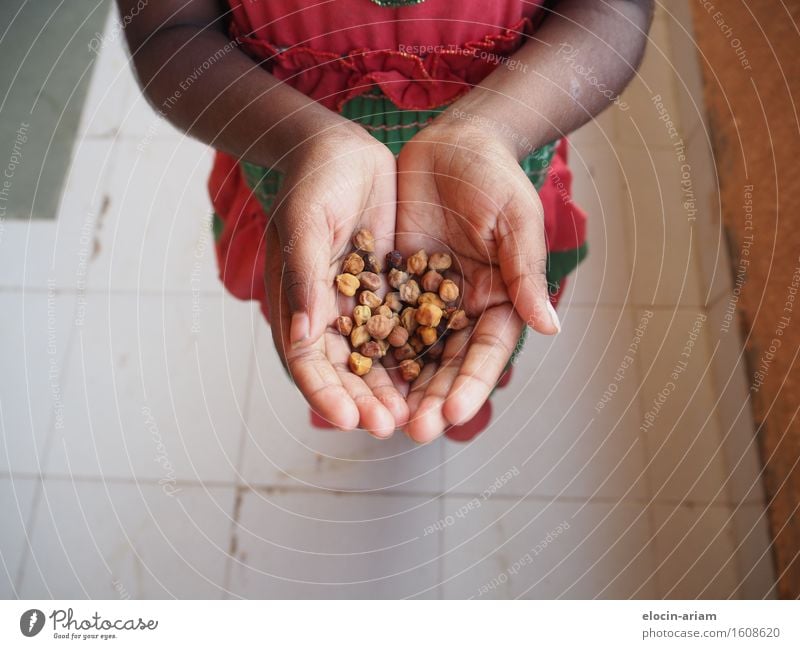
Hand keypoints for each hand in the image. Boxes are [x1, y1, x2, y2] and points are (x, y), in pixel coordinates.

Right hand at [265, 128, 408, 437]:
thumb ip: (303, 279)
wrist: (341, 147)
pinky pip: (401, 326)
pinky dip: (413, 352)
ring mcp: (357, 301)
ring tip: (414, 414)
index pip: (305, 360)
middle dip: (364, 399)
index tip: (348, 419)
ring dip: (391, 386)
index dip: (325, 392)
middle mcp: (325, 311)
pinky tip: (434, 374)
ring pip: (375, 355)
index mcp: (295, 303)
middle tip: (390, 427)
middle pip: (343, 368)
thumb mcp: (305, 224)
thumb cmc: (312, 181)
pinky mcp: (386, 287)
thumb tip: (300, 336)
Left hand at [396, 121, 559, 442]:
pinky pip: (379, 322)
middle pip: (448, 364)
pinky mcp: (394, 284)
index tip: (454, 415)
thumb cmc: (494, 177)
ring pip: (412, 353)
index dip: (472, 385)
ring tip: (384, 420)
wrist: (451, 144)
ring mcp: (426, 299)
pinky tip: (354, 377)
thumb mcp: (515, 221)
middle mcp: (462, 309)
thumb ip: (525, 273)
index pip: (487, 352)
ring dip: (400, 387)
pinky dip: (369, 350)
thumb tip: (551, 327)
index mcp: (499, 300)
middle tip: (415, 431)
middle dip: (433, 398)